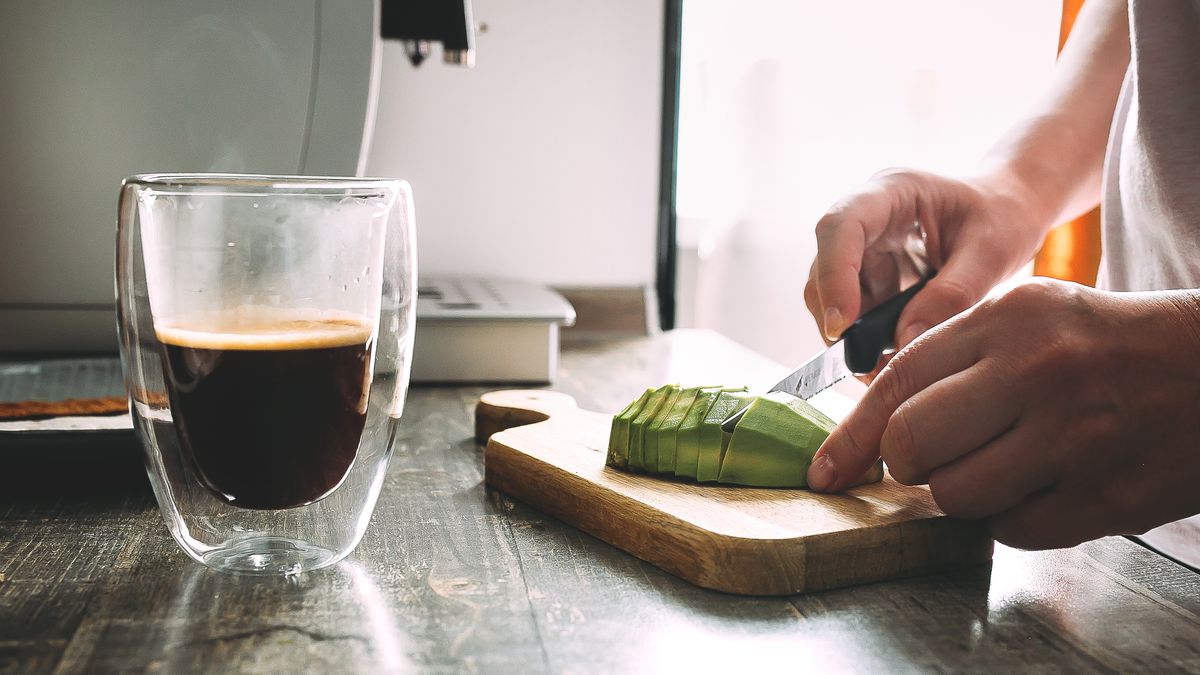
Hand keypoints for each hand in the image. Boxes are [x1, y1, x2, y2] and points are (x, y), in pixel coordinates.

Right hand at [804, 169, 1049, 351]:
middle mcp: (866, 219)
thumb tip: (904, 343)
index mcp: (891, 192)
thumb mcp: (992, 251)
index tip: (842, 325)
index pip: (840, 226)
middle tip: (864, 365)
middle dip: (837, 316)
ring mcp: (864, 249)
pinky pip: (855, 312)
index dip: (834, 275)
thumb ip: (952, 294)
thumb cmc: (1004, 216)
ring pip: (831, 295)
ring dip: (850, 335)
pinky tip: (890, 362)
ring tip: (882, 371)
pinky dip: (866, 341)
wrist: (1010, 211)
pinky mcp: (870, 277)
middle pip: (825, 266)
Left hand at [807, 278, 1199, 549]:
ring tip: (1002, 465)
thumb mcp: (1028, 318)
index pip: (896, 382)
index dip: (852, 435)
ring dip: (962, 493)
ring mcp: (1074, 438)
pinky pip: (1010, 530)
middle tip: (936, 458)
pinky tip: (1042, 484)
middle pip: (911, 446)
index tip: (826, 469)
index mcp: (1008, 319)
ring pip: (955, 496)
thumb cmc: (1103, 345)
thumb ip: (952, 359)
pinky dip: (1010, 517)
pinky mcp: (1106, 496)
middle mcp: (1037, 373)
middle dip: (908, 463)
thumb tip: (873, 429)